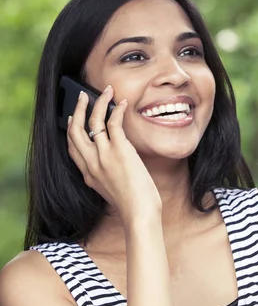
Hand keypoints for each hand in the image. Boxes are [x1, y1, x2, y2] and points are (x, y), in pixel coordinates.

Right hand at [67, 85, 161, 226]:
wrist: (139, 213)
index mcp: (88, 174)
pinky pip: (113, 123)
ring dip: (98, 102)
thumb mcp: (111, 189)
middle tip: (82, 96)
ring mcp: (104, 156)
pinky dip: (117, 109)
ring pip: (93, 121)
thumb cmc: (133, 204)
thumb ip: (107, 174)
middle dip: (77, 109)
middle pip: (75, 130)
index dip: (70, 129)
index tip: (72, 118)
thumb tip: (116, 160)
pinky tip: (122, 103)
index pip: (72, 147)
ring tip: (106, 91)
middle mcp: (91, 163)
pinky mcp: (119, 151)